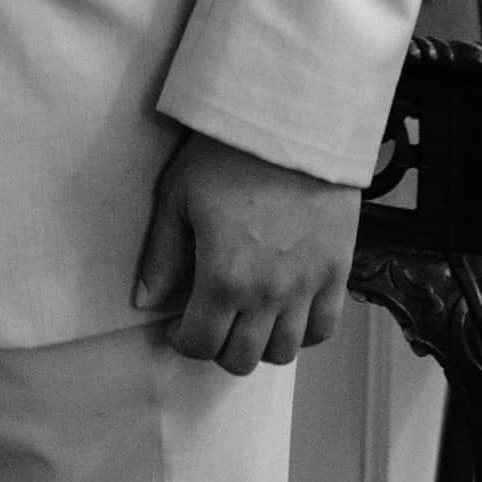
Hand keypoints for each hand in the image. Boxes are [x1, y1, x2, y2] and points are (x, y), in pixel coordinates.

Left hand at [134, 129, 361, 372]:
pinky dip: (303, 332)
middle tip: (212, 321)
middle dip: (220, 347)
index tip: (179, 327)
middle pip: (243, 358)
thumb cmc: (227, 153)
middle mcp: (268, 295)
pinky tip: (287, 311)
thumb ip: (162, 254)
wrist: (292, 123)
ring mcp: (307, 287)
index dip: (184, 341)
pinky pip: (323, 329)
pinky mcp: (337, 273)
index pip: (201, 343)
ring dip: (260, 343)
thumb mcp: (178, 194)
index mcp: (223, 277)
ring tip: (247, 317)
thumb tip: (144, 299)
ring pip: (284, 351)